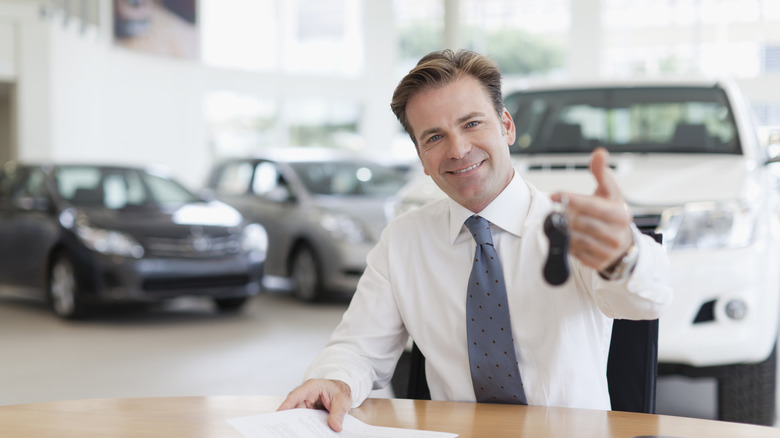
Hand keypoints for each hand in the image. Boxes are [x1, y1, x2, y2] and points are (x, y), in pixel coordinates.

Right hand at [277, 379, 352, 431]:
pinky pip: (304, 419)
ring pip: (298, 415)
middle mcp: (305, 395)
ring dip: (298, 423)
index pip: (295, 395)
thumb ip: (338, 413)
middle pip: (294, 407)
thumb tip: (335, 426)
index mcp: (311, 387)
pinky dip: (305, 426)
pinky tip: (305, 433)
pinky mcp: (308, 412)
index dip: (287, 404)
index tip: (279, 412)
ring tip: (296, 433)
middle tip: (288, 429)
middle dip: (290, 418)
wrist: (342, 392)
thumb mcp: (342, 401)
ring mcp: (305, 404)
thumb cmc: (340, 391)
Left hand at [550, 147, 633, 271]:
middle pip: (581, 223)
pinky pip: (574, 253)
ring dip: (564, 230)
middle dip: (565, 215)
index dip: (572, 200)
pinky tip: (567, 236)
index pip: (592, 206)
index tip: (554, 195)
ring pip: (576, 239)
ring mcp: (608, 251)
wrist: (623, 244)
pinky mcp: (598, 264)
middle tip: (556, 210)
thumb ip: (601, 172)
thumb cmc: (612, 213)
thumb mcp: (610, 192)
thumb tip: (599, 152)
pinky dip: (567, 244)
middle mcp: (617, 235)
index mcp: (620, 214)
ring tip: (560, 222)